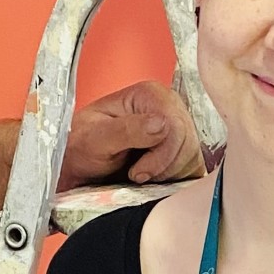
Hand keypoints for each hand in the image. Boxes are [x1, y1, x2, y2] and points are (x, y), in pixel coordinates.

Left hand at [61, 81, 202, 187]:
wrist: (80, 165)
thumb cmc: (82, 148)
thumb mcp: (96, 139)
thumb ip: (127, 130)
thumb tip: (160, 123)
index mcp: (150, 94)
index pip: (175, 126)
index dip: (160, 155)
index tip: (136, 172)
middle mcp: (169, 107)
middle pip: (187, 144)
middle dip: (162, 167)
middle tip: (135, 174)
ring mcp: (178, 127)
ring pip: (192, 158)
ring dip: (166, 174)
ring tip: (140, 173)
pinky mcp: (182, 149)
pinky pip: (192, 168)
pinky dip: (174, 179)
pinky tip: (152, 177)